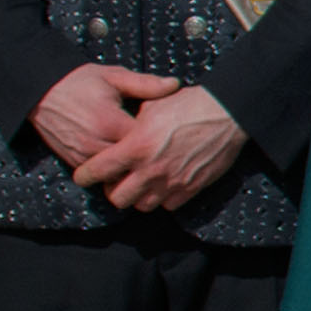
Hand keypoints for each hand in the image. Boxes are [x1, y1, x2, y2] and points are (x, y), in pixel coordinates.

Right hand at [33, 61, 178, 169]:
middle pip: (134, 164)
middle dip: (150, 160)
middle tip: (166, 153)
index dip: (163, 140)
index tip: (173, 135)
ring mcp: (83, 156)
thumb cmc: (79, 81)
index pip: (147, 143)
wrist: (40, 91)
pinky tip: (126, 164)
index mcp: (110, 123)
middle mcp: (96, 144)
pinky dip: (114, 172)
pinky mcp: (73, 161)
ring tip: (148, 161)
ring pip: (117, 174)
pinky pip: (100, 176)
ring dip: (131, 169)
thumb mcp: (113, 76)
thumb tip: (175, 85)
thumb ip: (145, 84)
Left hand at [74, 82, 246, 210]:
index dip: (85, 176)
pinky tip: (165, 183)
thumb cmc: (189, 105)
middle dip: (114, 191)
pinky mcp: (191, 188)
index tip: (83, 176)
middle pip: (117, 198)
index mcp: (135, 147)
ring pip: (142, 206)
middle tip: (117, 181)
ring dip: (139, 197)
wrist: (227, 114)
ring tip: (142, 184)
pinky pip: (168, 205)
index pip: (97, 170)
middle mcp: (150, 169)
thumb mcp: (152, 106)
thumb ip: (132, 126)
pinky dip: (163, 198)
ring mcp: (171, 182)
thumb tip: (123, 134)